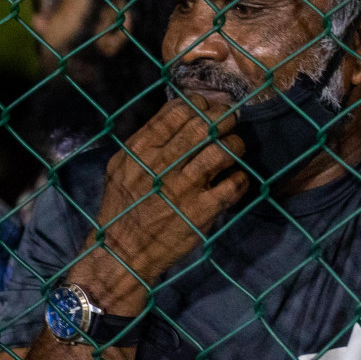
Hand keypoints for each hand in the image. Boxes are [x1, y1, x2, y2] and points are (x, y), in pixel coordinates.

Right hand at [95, 95, 246, 283]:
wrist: (122, 254)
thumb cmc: (122, 208)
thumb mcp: (120, 168)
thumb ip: (145, 141)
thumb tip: (178, 114)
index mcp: (140, 151)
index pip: (179, 110)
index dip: (200, 105)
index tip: (207, 111)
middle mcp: (161, 165)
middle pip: (205, 124)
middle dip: (224, 119)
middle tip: (229, 124)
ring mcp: (183, 188)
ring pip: (224, 149)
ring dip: (235, 145)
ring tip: (233, 149)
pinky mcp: (202, 212)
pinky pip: (235, 183)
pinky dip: (239, 178)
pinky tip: (231, 180)